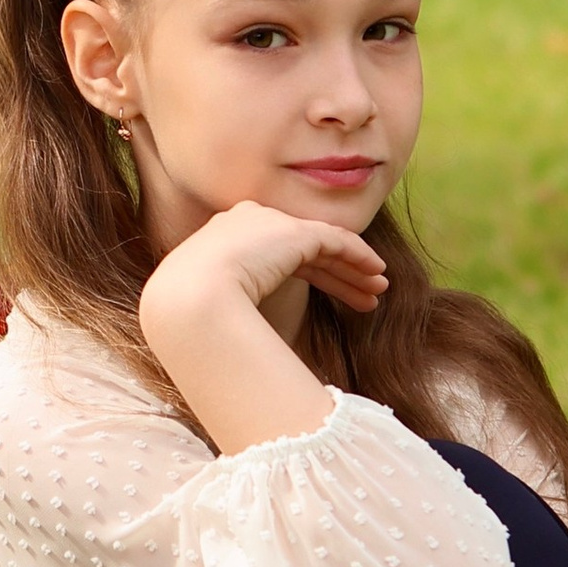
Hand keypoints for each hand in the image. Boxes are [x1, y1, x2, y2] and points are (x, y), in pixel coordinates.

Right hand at [143, 199, 387, 339]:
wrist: (189, 299)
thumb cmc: (193, 319)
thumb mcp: (212, 310)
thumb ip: (232, 310)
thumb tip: (244, 343)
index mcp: (222, 241)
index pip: (276, 255)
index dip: (310, 275)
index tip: (332, 298)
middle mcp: (245, 223)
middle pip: (302, 250)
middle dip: (336, 273)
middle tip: (364, 295)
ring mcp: (269, 223)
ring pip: (322, 245)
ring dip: (353, 269)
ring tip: (378, 292)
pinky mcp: (292, 232)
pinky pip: (335, 240)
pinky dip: (357, 255)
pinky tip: (377, 273)